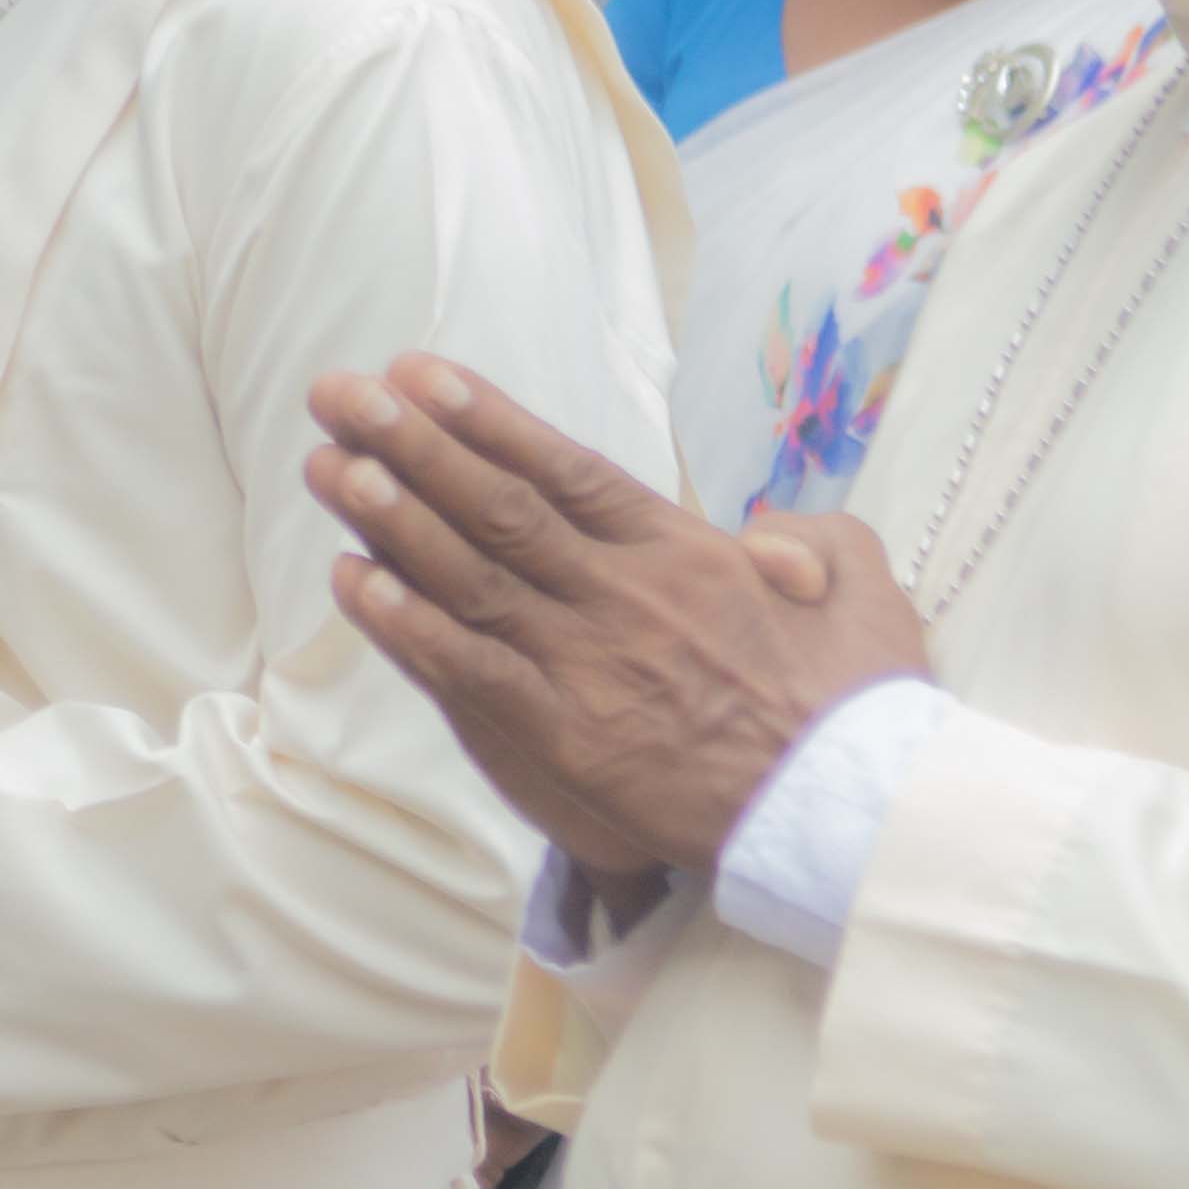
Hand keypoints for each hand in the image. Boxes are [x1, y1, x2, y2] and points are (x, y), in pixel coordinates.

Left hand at [306, 353, 928, 878]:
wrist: (848, 813)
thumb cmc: (859, 703)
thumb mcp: (861, 585)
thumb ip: (810, 537)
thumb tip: (764, 531)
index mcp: (685, 551)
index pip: (566, 468)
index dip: (487, 418)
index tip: (423, 374)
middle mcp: (624, 594)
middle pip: (499, 505)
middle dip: (412, 444)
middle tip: (341, 395)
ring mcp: (588, 664)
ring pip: (470, 576)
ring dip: (390, 518)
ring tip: (327, 465)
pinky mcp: (565, 737)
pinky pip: (469, 670)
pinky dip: (406, 625)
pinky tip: (350, 580)